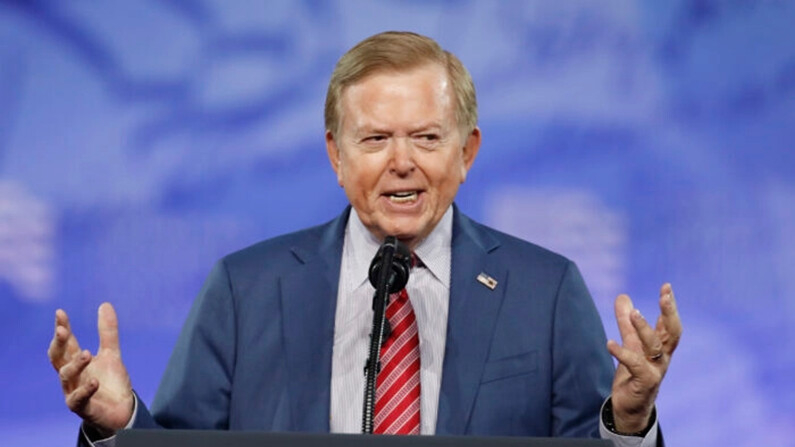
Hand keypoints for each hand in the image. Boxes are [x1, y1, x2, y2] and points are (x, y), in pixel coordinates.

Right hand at [47, 303, 133, 436]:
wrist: (121, 409)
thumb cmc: (110, 381)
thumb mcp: (111, 353)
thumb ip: (108, 332)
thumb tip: (105, 304)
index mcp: (76, 361)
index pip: (66, 342)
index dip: (62, 328)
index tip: (60, 313)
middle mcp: (71, 375)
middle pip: (58, 357)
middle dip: (59, 344)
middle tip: (62, 330)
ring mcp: (73, 390)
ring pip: (66, 375)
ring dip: (75, 364)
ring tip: (88, 353)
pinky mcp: (81, 407)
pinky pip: (78, 398)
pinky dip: (85, 389)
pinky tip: (94, 381)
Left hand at [606, 283, 681, 433]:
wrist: (631, 406)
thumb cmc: (634, 373)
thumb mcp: (630, 344)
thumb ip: (626, 322)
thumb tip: (623, 296)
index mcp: (661, 347)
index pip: (669, 323)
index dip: (669, 306)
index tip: (666, 287)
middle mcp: (662, 357)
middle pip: (671, 332)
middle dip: (669, 313)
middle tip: (664, 296)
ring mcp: (655, 370)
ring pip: (654, 345)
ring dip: (645, 328)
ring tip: (634, 313)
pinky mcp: (644, 381)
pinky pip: (634, 364)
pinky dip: (622, 353)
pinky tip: (609, 343)